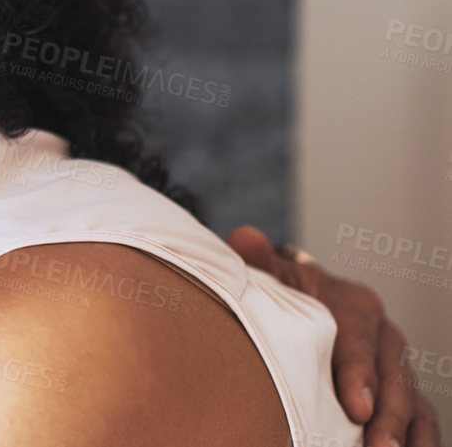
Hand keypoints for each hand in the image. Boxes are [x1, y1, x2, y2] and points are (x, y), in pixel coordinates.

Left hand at [228, 226, 441, 446]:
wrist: (305, 303)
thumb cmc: (284, 292)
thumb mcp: (272, 275)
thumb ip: (259, 262)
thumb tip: (245, 238)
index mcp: (355, 305)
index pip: (360, 339)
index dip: (359, 373)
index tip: (355, 406)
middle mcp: (384, 337)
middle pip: (392, 379)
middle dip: (387, 416)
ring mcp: (397, 368)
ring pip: (411, 404)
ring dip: (406, 434)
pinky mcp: (403, 395)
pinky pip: (420, 420)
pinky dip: (420, 439)